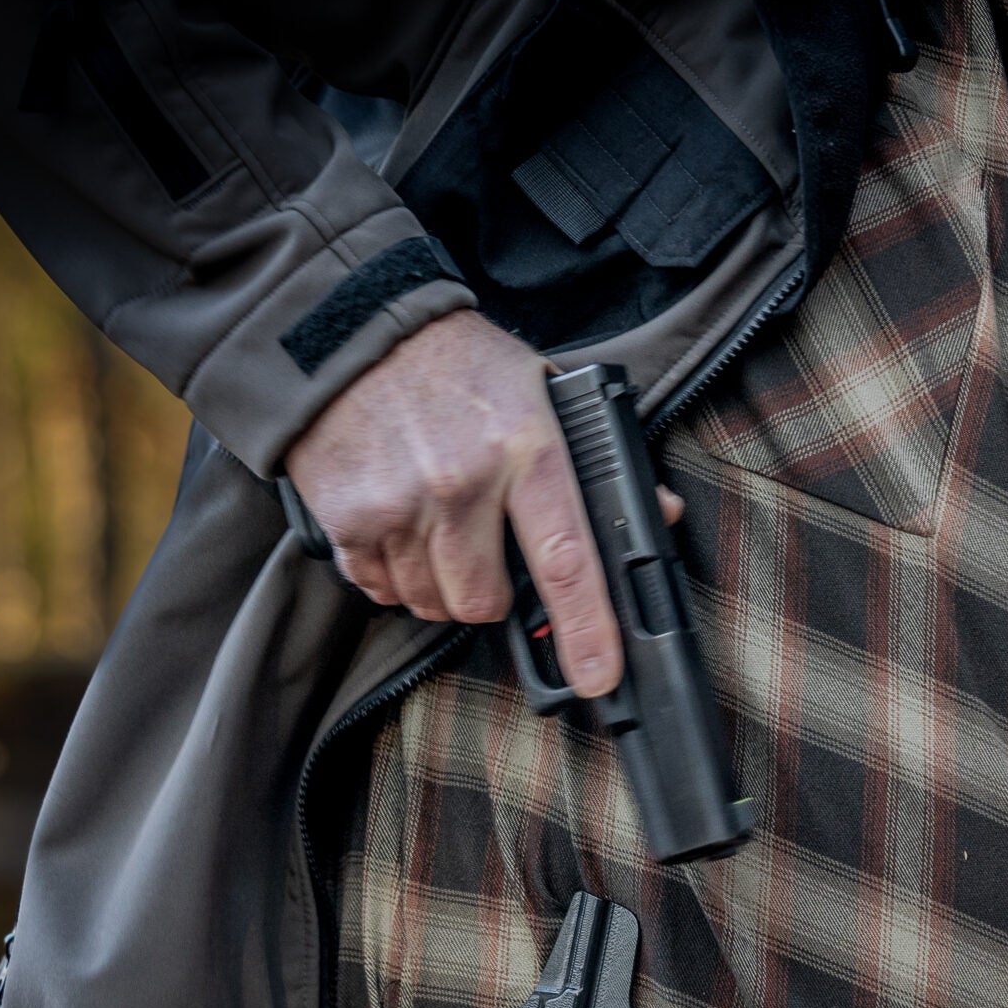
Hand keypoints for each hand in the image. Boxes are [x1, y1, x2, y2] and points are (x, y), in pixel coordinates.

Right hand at [283, 311, 677, 698]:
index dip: (587, 627)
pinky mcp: (346, 516)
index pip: (566, 558)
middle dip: (489, 596)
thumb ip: (600, 458)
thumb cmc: (462, 365)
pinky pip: (377, 590)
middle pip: (482, 602)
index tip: (599, 675)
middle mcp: (461, 481)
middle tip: (486, 553)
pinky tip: (398, 527)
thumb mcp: (544, 389)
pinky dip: (390, 576)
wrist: (358, 331)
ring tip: (438, 530)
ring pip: (430, 603)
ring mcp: (399, 502)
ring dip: (439, 587)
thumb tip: (660, 513)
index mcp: (527, 448)